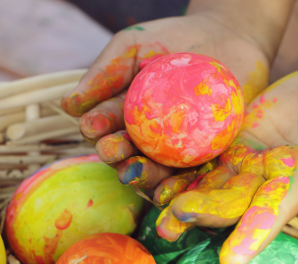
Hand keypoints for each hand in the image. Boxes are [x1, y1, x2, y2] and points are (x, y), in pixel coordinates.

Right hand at [61, 12, 272, 187]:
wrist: (229, 38)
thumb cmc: (173, 40)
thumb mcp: (132, 47)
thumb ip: (104, 73)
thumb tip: (68, 105)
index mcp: (117, 117)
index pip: (101, 126)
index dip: (94, 128)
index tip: (91, 125)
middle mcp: (140, 140)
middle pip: (122, 154)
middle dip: (114, 154)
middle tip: (112, 149)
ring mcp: (169, 153)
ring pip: (150, 172)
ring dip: (140, 176)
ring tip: (135, 172)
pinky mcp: (201, 161)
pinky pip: (186, 179)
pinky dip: (177, 188)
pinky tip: (171, 190)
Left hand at [154, 62, 297, 263]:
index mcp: (296, 186)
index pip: (274, 215)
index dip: (253, 236)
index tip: (231, 260)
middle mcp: (263, 185)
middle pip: (229, 204)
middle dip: (202, 214)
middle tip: (173, 220)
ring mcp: (241, 169)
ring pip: (204, 186)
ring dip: (176, 196)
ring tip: (149, 203)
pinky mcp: (224, 149)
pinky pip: (193, 160)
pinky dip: (170, 167)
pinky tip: (141, 170)